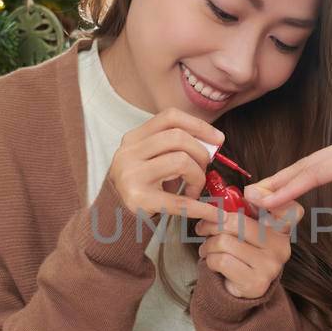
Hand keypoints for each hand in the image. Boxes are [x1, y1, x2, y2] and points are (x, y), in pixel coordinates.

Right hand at [107, 108, 226, 223]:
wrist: (113, 214)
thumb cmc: (143, 184)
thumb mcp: (152, 158)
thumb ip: (175, 146)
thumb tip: (213, 140)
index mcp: (134, 138)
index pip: (170, 117)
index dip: (198, 125)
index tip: (218, 139)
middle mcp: (129, 153)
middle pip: (178, 137)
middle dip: (201, 153)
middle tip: (204, 169)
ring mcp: (131, 175)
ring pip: (181, 161)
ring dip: (198, 177)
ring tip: (194, 189)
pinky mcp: (138, 200)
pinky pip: (179, 201)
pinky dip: (202, 208)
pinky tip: (214, 213)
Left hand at [195, 199, 302, 299]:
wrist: (243, 289)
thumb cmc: (242, 253)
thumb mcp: (247, 230)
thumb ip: (243, 211)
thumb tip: (223, 198)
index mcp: (282, 230)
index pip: (291, 209)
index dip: (269, 197)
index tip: (249, 195)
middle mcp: (281, 247)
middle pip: (238, 223)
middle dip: (213, 224)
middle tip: (203, 228)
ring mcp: (270, 266)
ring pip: (225, 242)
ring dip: (208, 245)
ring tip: (207, 248)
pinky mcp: (256, 282)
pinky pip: (222, 261)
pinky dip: (210, 259)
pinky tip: (212, 261)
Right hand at [244, 111, 331, 224]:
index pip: (318, 172)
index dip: (291, 187)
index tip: (267, 200)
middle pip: (308, 164)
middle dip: (277, 181)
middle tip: (250, 199)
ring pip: (312, 160)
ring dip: (286, 176)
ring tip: (261, 192)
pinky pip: (322, 158)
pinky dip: (302, 171)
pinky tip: (290, 181)